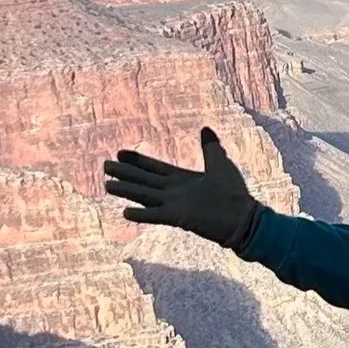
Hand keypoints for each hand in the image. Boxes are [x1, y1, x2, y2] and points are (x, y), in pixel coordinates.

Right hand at [103, 128, 260, 249]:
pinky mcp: (178, 218)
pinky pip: (156, 215)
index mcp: (181, 179)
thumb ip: (210, 147)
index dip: (137, 160)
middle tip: (105, 166)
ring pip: (144, 195)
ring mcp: (174, 205)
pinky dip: (142, 214)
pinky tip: (125, 211)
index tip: (120, 152)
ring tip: (107, 185)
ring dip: (126, 190)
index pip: (154, 168)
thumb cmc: (234, 194)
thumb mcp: (221, 163)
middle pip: (144, 180)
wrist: (243, 218)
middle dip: (125, 172)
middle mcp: (174, 192)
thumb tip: (205, 129)